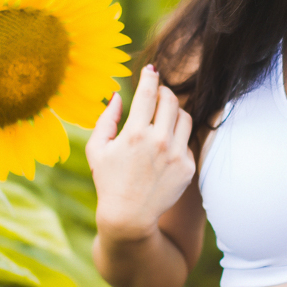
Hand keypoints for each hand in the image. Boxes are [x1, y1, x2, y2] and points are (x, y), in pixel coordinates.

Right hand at [86, 64, 194, 241]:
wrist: (130, 216)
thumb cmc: (109, 180)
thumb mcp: (98, 148)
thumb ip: (106, 118)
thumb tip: (118, 94)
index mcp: (134, 134)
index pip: (148, 93)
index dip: (150, 76)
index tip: (151, 70)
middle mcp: (159, 142)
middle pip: (171, 99)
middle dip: (164, 92)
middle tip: (157, 94)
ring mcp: (177, 155)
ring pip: (185, 117)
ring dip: (174, 112)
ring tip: (162, 118)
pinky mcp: (188, 167)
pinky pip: (188, 141)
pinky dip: (178, 138)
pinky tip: (165, 148)